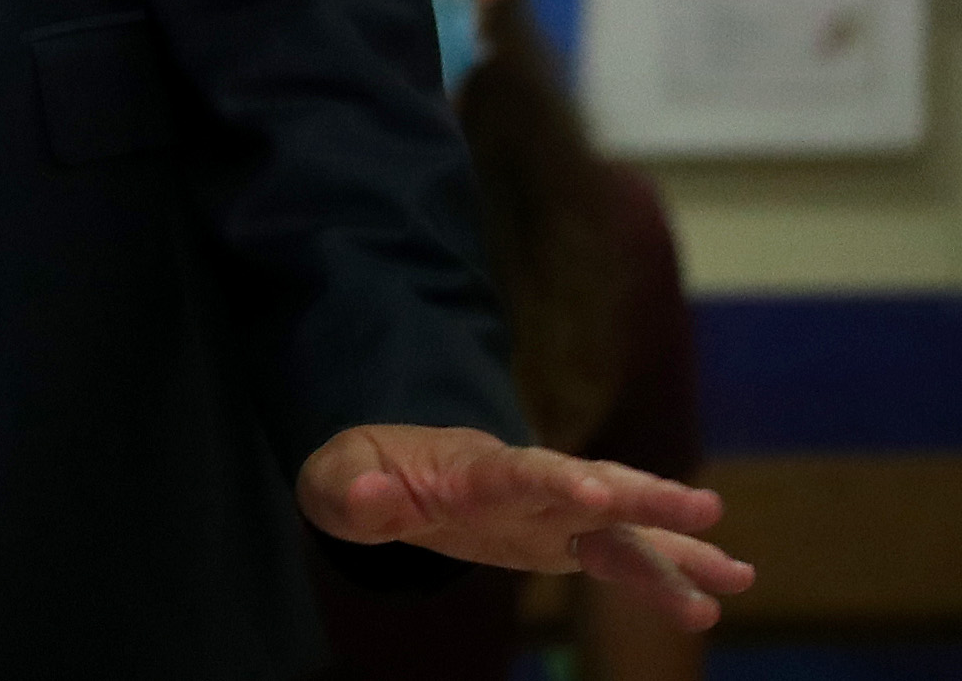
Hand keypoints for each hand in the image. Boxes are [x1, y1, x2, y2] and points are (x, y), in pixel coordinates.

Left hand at [300, 424, 751, 630]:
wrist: (382, 473)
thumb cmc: (361, 475)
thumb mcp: (336, 485)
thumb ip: (354, 493)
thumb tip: (374, 497)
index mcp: (468, 468)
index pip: (516, 470)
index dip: (555, 480)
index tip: (598, 493)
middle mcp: (523, 483)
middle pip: (590, 483)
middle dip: (644, 495)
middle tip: (704, 507)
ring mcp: (549, 510)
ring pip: (622, 524)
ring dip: (677, 546)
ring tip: (739, 574)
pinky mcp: (561, 538)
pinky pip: (619, 559)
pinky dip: (662, 580)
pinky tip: (707, 606)